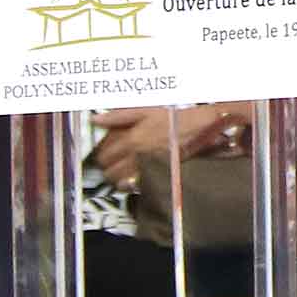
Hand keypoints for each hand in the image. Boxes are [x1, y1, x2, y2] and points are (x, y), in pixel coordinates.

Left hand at [91, 104, 252, 188]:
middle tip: (112, 162)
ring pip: (120, 181)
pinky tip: (134, 177)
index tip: (104, 154)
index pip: (104, 154)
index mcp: (131, 137)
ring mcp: (148, 166)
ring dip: (117, 177)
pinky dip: (131, 184)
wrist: (201, 127)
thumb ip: (119, 115)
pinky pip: (136, 187)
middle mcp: (137, 154)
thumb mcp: (145, 110)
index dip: (102, 155)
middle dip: (107, 168)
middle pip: (109, 170)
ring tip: (121, 170)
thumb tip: (96, 120)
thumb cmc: (175, 117)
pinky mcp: (158, 175)